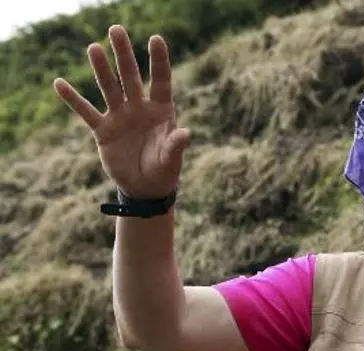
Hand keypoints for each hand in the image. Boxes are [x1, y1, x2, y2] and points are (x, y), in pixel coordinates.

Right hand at [53, 25, 189, 198]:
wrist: (145, 188)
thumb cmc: (164, 171)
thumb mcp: (171, 159)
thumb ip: (176, 145)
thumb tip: (184, 133)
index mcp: (161, 111)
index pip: (160, 80)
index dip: (158, 60)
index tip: (155, 38)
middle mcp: (139, 108)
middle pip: (130, 77)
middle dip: (124, 54)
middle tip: (116, 29)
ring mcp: (120, 117)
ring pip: (109, 88)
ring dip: (101, 69)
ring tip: (93, 48)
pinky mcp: (103, 131)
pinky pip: (86, 112)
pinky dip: (73, 100)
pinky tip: (59, 83)